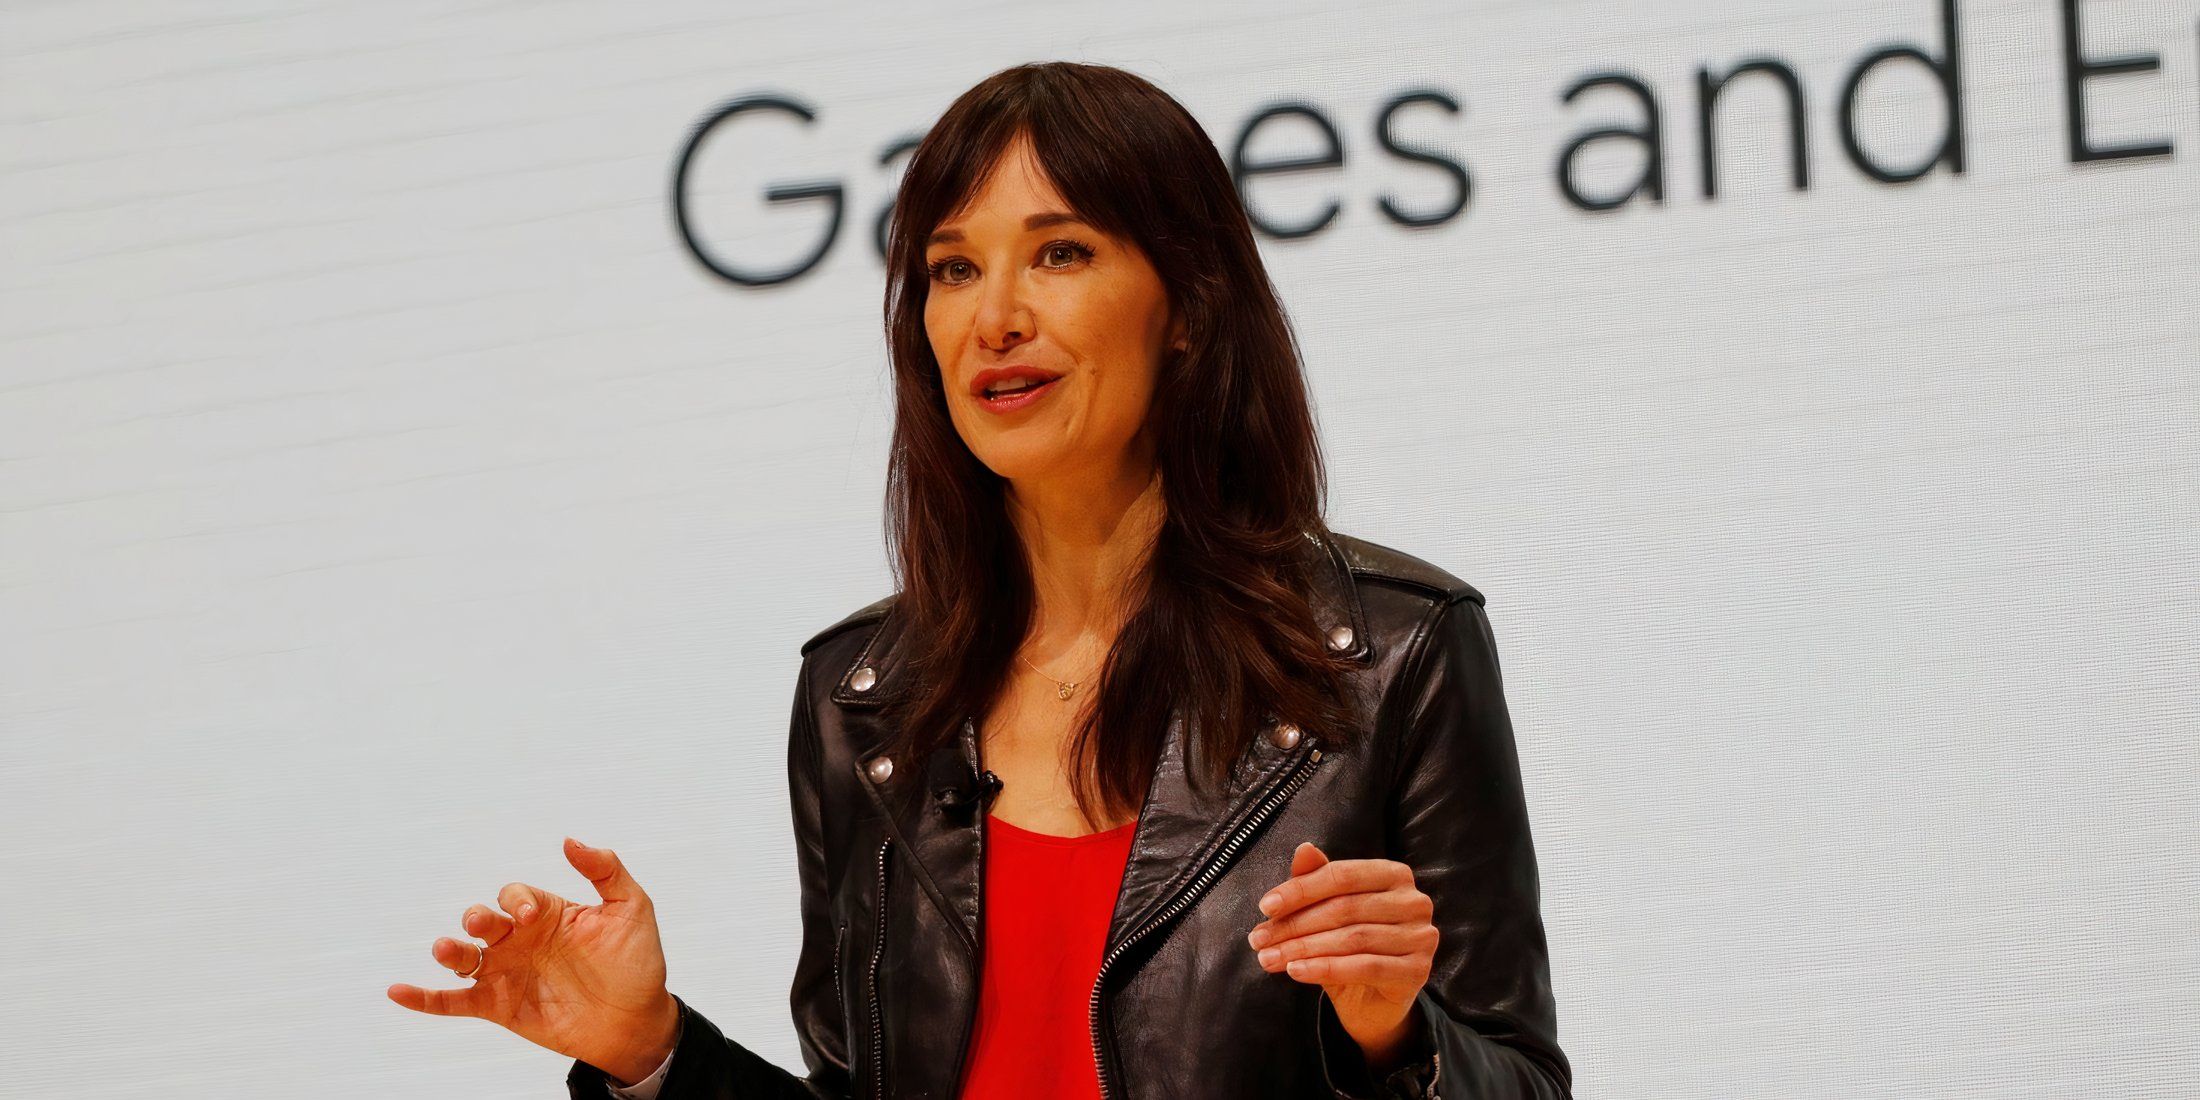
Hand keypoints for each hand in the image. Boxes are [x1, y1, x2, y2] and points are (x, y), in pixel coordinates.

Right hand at [386, 837, 681, 1085]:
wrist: (635, 1020)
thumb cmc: (636, 962)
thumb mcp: (631, 908)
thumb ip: (605, 870)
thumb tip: (569, 840)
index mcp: (547, 912)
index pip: (515, 895)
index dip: (517, 901)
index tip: (533, 917)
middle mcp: (519, 939)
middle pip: (481, 920)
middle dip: (477, 919)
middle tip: (483, 925)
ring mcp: (505, 973)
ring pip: (463, 957)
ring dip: (450, 951)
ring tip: (445, 950)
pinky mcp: (498, 1007)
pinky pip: (452, 1001)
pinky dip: (423, 998)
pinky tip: (398, 992)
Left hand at [1247, 842, 1436, 1068]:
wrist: (1375, 1003)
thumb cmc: (1350, 949)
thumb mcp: (1329, 912)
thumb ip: (1317, 880)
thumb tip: (1304, 849)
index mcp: (1393, 875)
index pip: (1342, 875)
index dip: (1301, 889)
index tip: (1265, 906)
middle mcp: (1414, 901)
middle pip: (1344, 908)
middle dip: (1295, 925)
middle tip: (1259, 939)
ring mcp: (1421, 937)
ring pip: (1352, 938)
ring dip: (1303, 948)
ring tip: (1269, 958)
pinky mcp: (1418, 971)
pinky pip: (1365, 967)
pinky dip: (1325, 968)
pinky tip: (1296, 971)